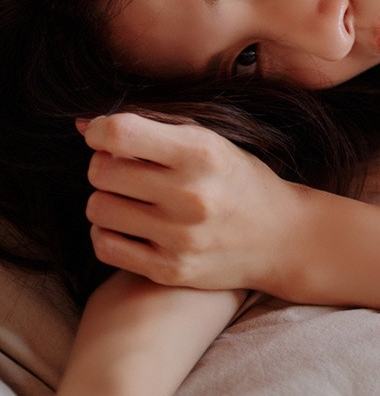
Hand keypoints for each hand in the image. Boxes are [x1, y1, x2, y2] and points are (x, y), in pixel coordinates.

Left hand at [80, 113, 305, 292]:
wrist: (282, 237)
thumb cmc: (237, 180)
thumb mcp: (208, 141)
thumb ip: (150, 127)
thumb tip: (82, 125)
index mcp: (201, 153)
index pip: (120, 133)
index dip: (100, 130)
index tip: (104, 136)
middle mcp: (190, 195)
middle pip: (101, 171)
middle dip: (105, 165)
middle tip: (124, 169)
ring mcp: (180, 237)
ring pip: (98, 208)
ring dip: (106, 199)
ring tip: (130, 199)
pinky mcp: (171, 270)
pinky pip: (105, 245)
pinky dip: (108, 232)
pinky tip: (130, 225)